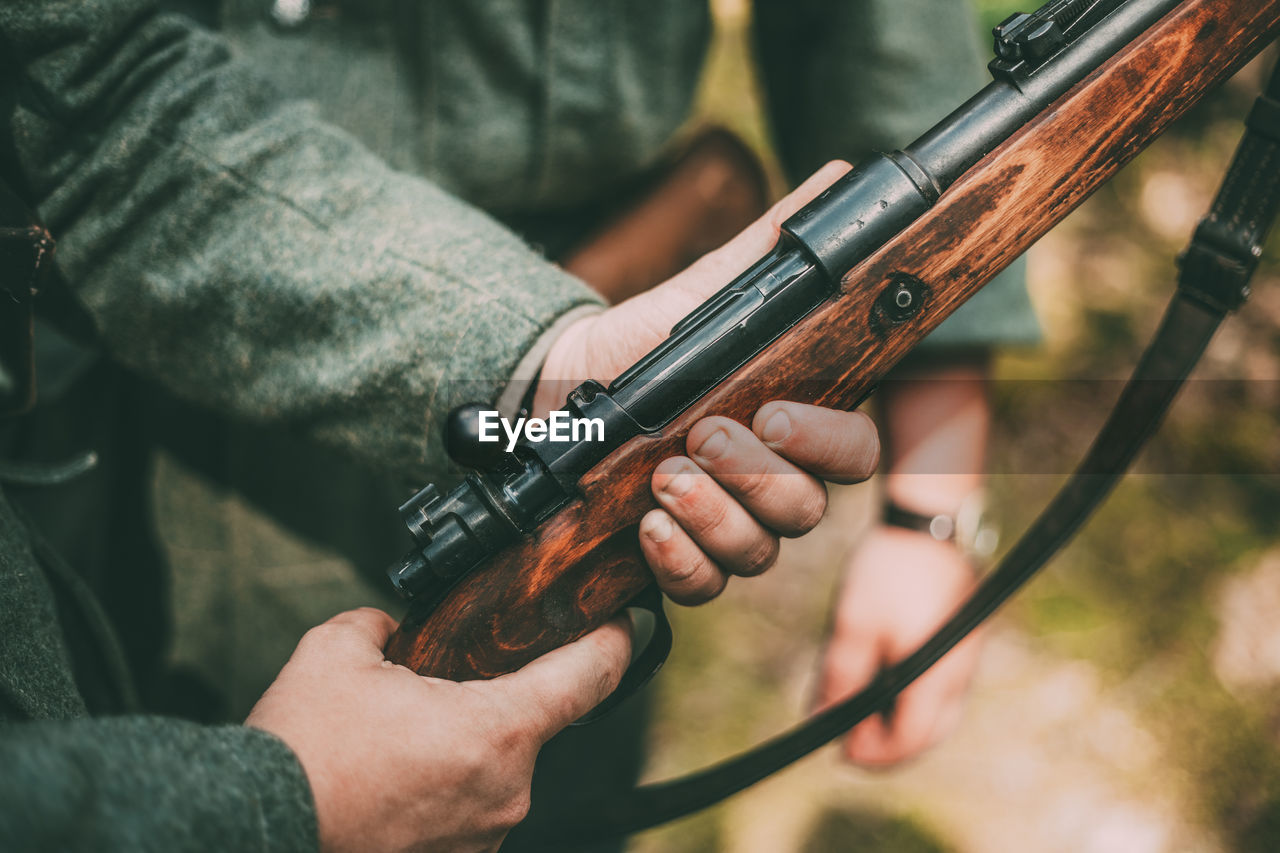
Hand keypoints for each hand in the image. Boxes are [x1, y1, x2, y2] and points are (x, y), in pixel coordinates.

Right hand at [246, 607, 630, 852]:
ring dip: (460, 749)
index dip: (614, 641)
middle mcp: (507, 793)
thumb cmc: (302, 753)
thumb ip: (380, 623)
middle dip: (489, 698)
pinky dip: (441, 788)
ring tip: (395, 744)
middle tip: (436, 687)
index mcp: (498, 731)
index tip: (622, 623)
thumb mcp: (337, 652)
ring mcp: (484, 838)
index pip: (590, 677)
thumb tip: (390, 627)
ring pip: (493, 770)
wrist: (253, 829)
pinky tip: (391, 779)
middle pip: (529, 723)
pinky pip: (467, 810)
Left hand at [538, 161, 879, 603]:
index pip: (853, 455)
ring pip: (758, 552)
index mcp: (794, 425)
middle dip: (758, 476)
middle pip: (806, 509)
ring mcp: (726, 526)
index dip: (828, 443)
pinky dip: (680, 562)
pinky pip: (701, 586)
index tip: (778, 413)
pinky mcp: (677, 558)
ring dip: (716, 517)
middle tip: (706, 436)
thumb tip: (840, 179)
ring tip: (665, 476)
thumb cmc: (647, 344)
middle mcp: (771, 484)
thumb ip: (772, 247)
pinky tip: (647, 526)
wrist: (562, 387)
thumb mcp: (707, 294)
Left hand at [817, 525, 982, 765]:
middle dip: (885, 743)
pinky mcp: (961, 639)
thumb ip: (838, 680)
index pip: (907, 742)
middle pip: (926, 733)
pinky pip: (939, 685)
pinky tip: (878, 674)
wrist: (928, 521)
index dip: (870, 754)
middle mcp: (959, 676)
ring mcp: (964, 657)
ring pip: (935, 711)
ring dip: (897, 718)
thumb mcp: (852, 626)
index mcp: (934, 680)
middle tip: (845, 733)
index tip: (837, 749)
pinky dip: (909, 694)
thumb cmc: (889, 573)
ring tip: (854, 702)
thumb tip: (822, 723)